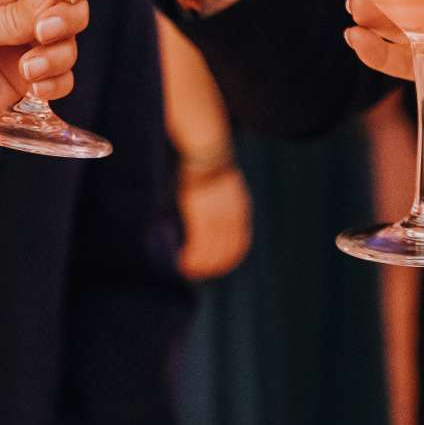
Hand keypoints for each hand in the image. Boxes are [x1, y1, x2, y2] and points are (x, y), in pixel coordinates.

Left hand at [0, 0, 96, 152]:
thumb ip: (11, 13)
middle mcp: (9, 1)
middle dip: (65, 16)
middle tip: (44, 33)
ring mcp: (19, 39)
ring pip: (69, 35)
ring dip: (58, 53)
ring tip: (27, 70)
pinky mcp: (25, 73)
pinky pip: (62, 71)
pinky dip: (56, 79)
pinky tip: (34, 86)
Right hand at [176, 165, 251, 279]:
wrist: (207, 151)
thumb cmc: (210, 165)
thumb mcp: (223, 186)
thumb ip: (220, 204)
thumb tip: (209, 217)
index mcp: (240, 210)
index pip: (239, 243)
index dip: (229, 258)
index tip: (218, 266)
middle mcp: (232, 217)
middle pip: (226, 251)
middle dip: (214, 266)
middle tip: (200, 272)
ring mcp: (218, 217)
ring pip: (211, 251)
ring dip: (200, 265)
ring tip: (188, 271)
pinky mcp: (202, 214)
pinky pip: (199, 243)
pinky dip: (192, 256)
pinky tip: (183, 262)